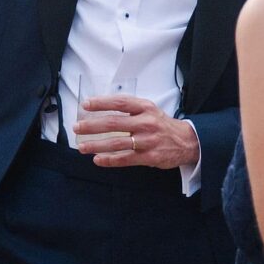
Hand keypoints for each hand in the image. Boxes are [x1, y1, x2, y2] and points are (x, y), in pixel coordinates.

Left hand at [73, 95, 198, 169]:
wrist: (186, 141)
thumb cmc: (161, 124)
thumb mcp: (149, 110)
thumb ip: (130, 108)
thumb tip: (103, 108)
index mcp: (145, 107)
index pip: (120, 103)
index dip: (102, 103)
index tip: (86, 105)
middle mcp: (146, 122)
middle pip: (114, 123)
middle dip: (93, 126)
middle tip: (78, 127)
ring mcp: (147, 140)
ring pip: (117, 143)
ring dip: (97, 145)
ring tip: (82, 146)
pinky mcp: (149, 157)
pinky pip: (125, 159)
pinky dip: (109, 160)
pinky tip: (97, 160)